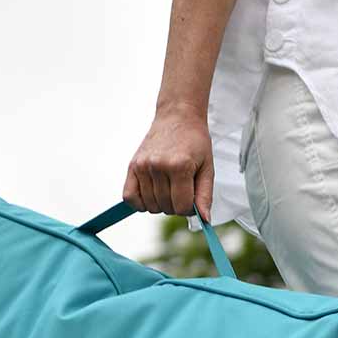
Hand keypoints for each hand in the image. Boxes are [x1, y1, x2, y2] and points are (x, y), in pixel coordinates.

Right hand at [123, 102, 214, 219]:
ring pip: (150, 206)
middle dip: (175, 205)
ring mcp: (143, 166)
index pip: (181, 207)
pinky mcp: (133, 165)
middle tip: (180, 188)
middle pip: (166, 208)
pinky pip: (130, 198)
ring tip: (168, 186)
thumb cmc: (195, 143)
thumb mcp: (207, 168)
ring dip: (160, 203)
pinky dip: (140, 203)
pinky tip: (151, 194)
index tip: (191, 196)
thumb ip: (205, 196)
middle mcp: (158, 166)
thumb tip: (205, 220)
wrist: (178, 117)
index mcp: (179, 166)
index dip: (189, 208)